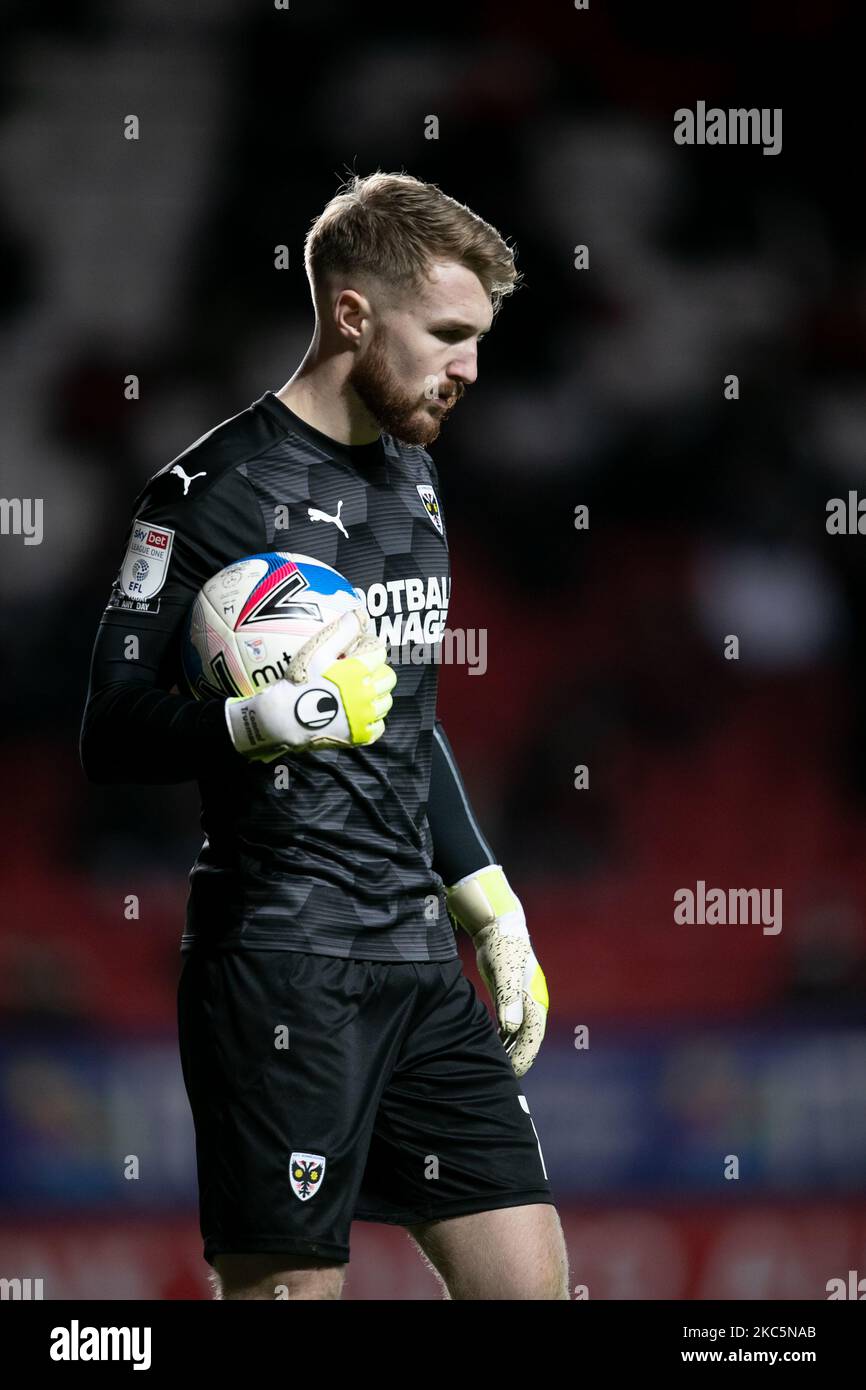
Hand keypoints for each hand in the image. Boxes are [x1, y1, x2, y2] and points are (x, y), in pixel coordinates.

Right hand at [225, 607, 396, 760]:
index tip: (359, 654)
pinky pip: (379, 725)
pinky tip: (359, 713)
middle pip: (388, 678)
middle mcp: (366, 694)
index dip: (370, 651)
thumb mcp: (317, 651)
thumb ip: (342, 631)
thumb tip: (360, 614)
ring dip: (377, 695)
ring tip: (361, 692)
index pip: (379, 654)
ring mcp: (365, 717)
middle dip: (378, 672)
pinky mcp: (361, 735)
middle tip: (361, 674)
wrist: (285, 717)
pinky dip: (373, 719)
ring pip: (386, 701)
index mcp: (358, 671)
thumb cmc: (300, 681)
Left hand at [446, 865, 548, 1077]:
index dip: (524, 1057)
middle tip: (503, 1078)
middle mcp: (532, 1003)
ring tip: (498, 1067)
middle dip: (518, 1058)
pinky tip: (494, 1046)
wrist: (499, 926)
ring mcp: (523, 1000)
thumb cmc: (502, 947)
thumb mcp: (504, 972)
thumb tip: (511, 1027)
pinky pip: (511, 1024)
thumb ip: (508, 998)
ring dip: (511, 1050)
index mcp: (535, 1001)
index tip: (512, 1074)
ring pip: (519, 1033)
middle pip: (528, 1039)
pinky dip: (504, 1038)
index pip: (532, 1038)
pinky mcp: (511, 996)